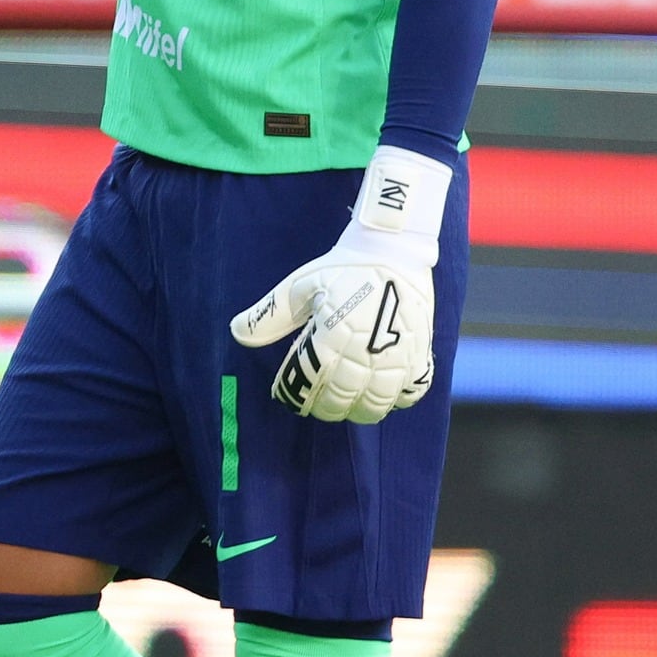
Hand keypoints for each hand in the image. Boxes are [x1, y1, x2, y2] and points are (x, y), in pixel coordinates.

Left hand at [230, 148, 447, 423]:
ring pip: (376, 407)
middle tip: (318, 398)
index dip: (296, 397)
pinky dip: (395, 399)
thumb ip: (268, 315)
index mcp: (331, 338)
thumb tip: (235, 332)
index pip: (309, 387)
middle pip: (340, 403)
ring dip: (359, 409)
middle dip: (324, 407)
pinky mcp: (420, 355)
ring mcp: (396, 358)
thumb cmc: (341, 267)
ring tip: (349, 400)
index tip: (290, 394)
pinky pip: (409, 394)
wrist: (392, 248)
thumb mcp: (299, 286)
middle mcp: (363, 355)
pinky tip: (382, 390)